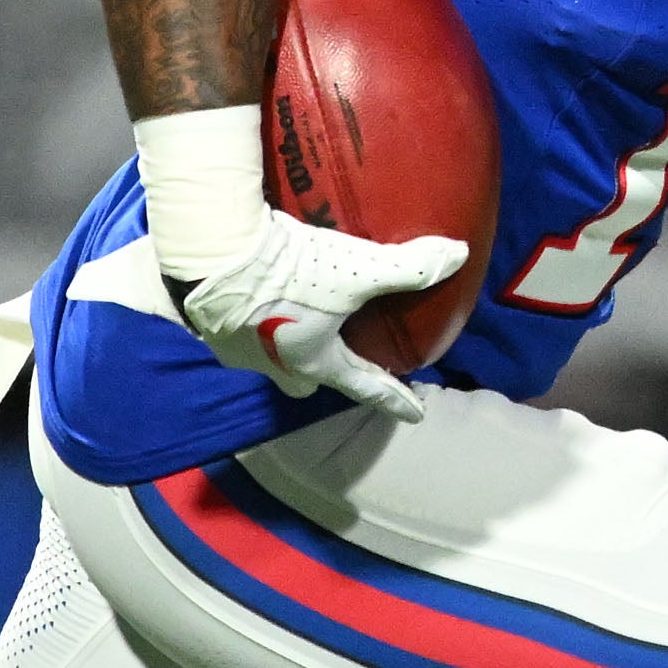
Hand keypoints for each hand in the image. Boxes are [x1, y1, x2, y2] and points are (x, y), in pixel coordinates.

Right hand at [175, 208, 468, 418]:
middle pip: (305, 382)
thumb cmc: (289, 273)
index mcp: (314, 361)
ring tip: (294, 318)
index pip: (366, 387)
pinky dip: (252, 317)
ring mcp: (237, 349)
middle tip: (339, 357)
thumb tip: (457, 255)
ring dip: (283, 345)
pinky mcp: (209, 325)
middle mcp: (274, 366)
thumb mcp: (357, 270)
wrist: (211, 257)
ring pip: (269, 358)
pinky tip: (255, 295)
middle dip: (325, 374)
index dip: (394, 397)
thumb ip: (409, 266)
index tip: (416, 413)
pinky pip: (239, 329)